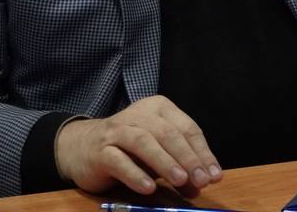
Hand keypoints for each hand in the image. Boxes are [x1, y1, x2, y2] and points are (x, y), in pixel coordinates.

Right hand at [54, 95, 222, 195]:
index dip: (203, 152)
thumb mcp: (158, 154)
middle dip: (188, 158)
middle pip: (168, 133)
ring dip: (164, 162)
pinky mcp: (100, 150)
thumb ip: (180, 166)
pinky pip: (118, 160)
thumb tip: (200, 184)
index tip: (215, 175)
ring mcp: (117, 131)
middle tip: (202, 180)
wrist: (82, 147)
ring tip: (180, 180)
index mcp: (158, 108)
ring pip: (143, 142)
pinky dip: (135, 174)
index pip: (187, 128)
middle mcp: (138, 115)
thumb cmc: (128, 149)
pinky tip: (148, 187)